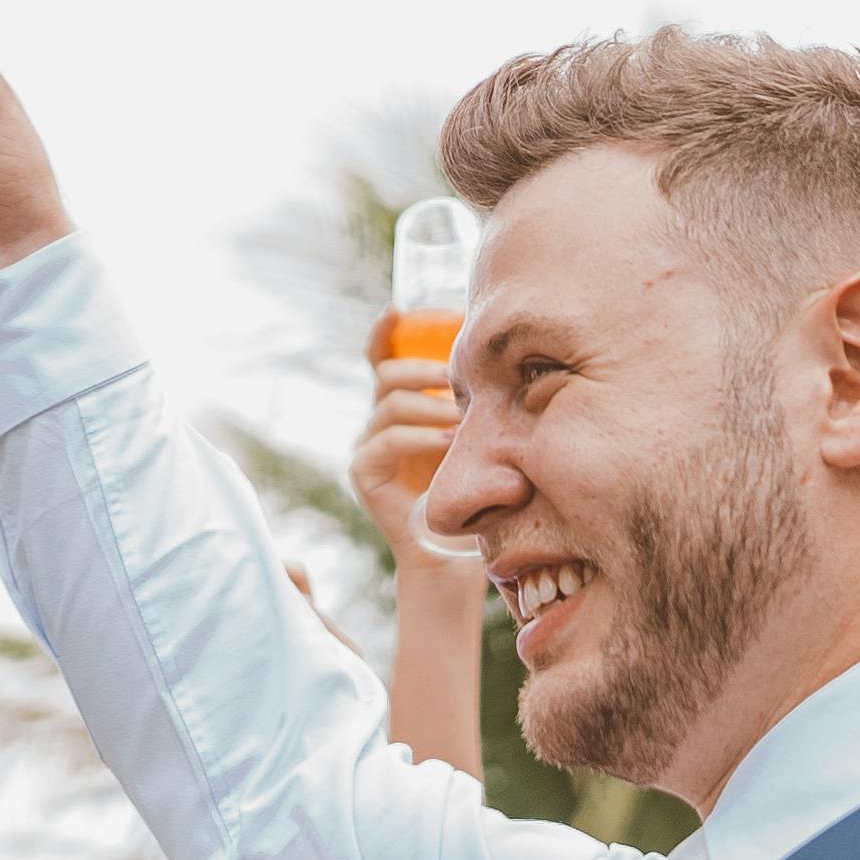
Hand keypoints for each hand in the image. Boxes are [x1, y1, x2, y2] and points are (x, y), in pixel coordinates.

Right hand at [346, 322, 460, 557]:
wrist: (455, 550)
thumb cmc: (475, 487)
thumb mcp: (475, 432)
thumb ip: (470, 400)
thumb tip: (496, 356)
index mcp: (400, 403)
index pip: (382, 356)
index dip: (384, 331)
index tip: (396, 309)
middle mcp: (377, 419)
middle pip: (387, 373)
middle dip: (423, 369)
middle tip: (457, 376)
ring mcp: (366, 444)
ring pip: (389, 403)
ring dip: (429, 404)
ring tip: (461, 416)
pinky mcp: (363, 471)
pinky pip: (386, 440)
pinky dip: (419, 436)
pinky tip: (447, 442)